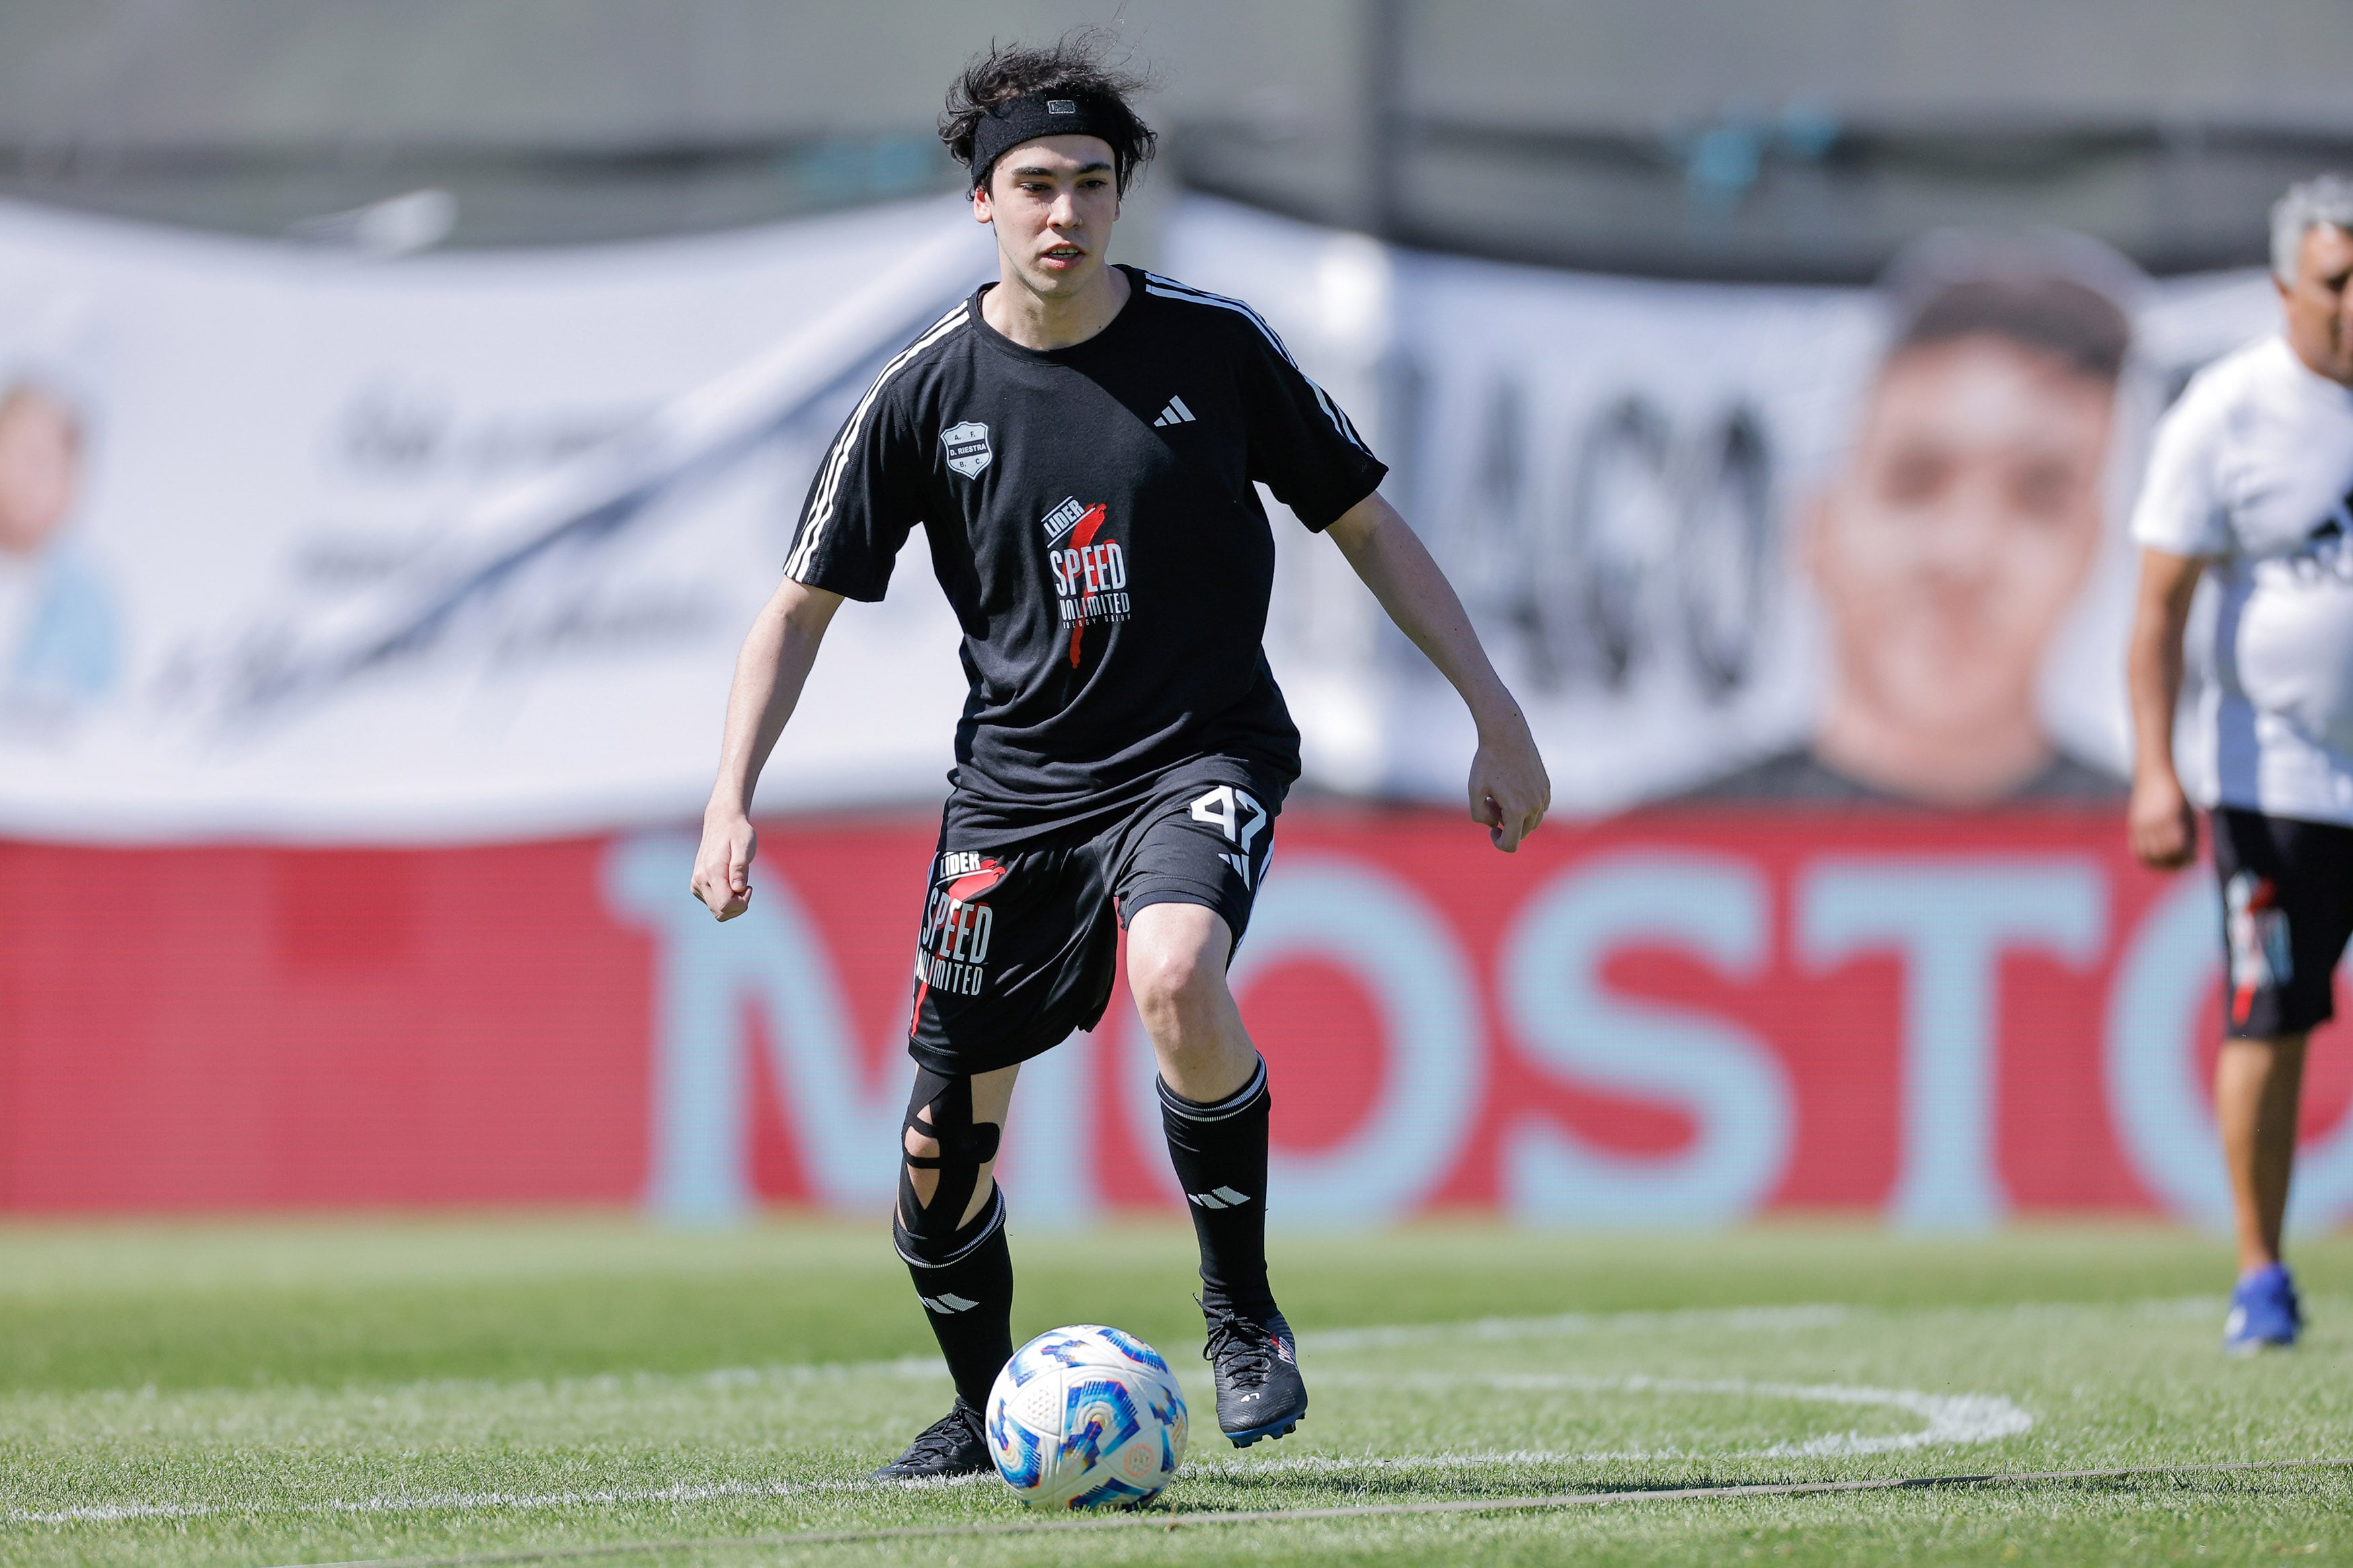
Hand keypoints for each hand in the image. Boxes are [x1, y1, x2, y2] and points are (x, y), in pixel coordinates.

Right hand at [691, 810, 757, 918]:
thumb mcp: (745, 846)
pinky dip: (725, 900)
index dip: (742, 903)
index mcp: (711, 871)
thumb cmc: (737, 833)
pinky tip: (731, 883)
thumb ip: (740, 867)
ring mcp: (696, 883)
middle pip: (720, 912)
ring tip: (739, 882)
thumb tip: (738, 888)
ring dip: (732, 904)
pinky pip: (713, 904)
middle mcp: (699, 880)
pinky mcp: (697, 885)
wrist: (722, 822)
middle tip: (747, 887)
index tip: (749, 887)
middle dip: (738, 906)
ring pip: (716, 911)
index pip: (725, 905)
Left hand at [1470, 710, 1550, 851]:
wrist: (1506, 734)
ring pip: (1532, 822)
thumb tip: (1496, 825)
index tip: (1491, 830)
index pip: (1511, 845)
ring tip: (1501, 796)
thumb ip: (1480, 815)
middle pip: (1522, 833)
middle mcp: (1535, 806)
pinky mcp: (1547, 787)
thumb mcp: (1474, 790)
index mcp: (1517, 810)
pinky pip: (1539, 808)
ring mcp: (1543, 796)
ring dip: (1517, 817)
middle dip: (1506, 825)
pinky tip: (1512, 788)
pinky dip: (1526, 806)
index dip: (1498, 842)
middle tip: (1492, 803)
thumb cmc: (1487, 762)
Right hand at [2127, 769, 2197, 870]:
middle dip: (2175, 863)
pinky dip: (2147, 858)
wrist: (2153, 774)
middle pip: (2162, 854)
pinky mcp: (2133, 825)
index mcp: (2170, 817)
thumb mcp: (2187, 813)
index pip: (2177, 847)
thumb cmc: (2176, 794)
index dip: (2187, 857)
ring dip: (2160, 863)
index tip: (2194, 860)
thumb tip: (2190, 857)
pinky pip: (2137, 850)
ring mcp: (2140, 824)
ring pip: (2148, 855)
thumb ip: (2189, 834)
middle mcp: (2153, 822)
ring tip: (2171, 862)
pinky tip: (2157, 856)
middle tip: (2184, 863)